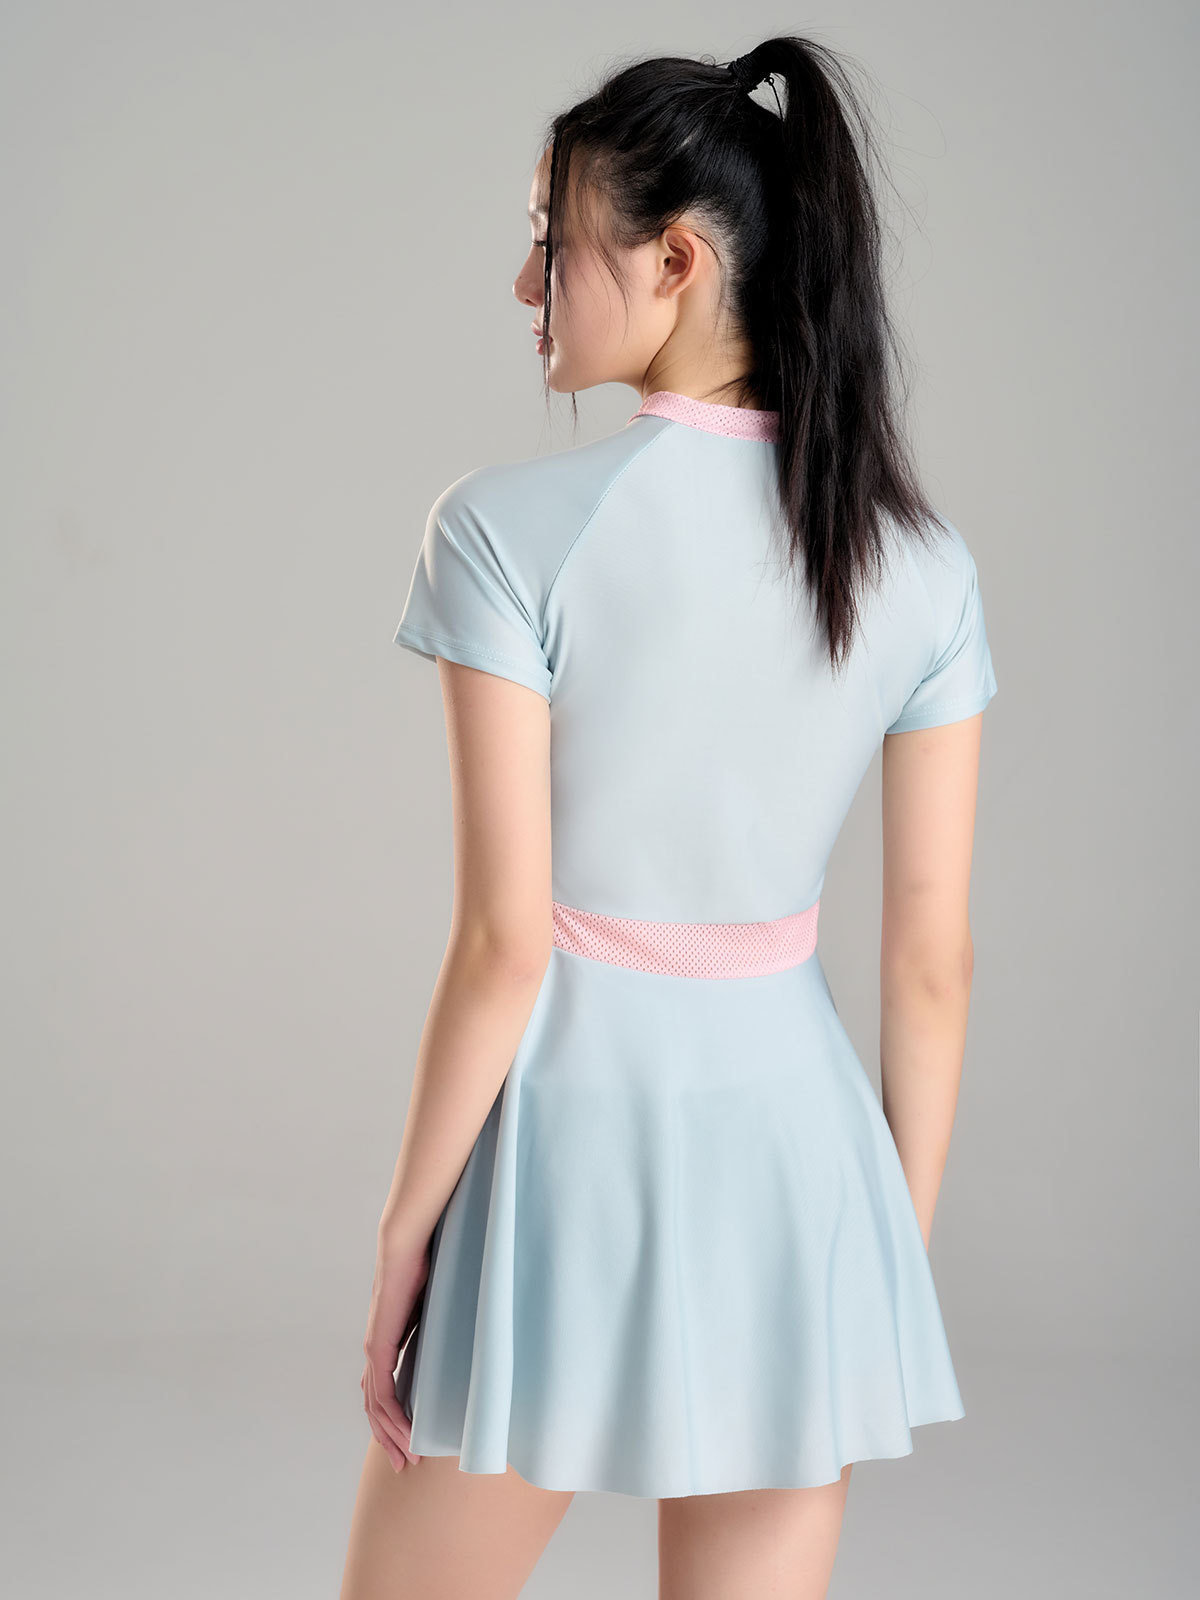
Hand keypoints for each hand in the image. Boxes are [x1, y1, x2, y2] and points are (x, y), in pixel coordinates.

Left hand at [360, 1225, 430, 1471]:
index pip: (383, 1390)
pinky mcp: (379, 1345)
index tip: (410, 1442)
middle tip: (404, 1465)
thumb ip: (439, 1326)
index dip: (393, 1419)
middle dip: (388, 1438)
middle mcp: (376, 1348)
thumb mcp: (436, 1307)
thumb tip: (465, 1334)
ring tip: (408, 1458)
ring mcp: (374, 1348)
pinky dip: (392, 1418)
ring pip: (376, 1406)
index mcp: (387, 1340)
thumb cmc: (428, 1265)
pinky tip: (407, 1434)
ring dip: (390, 1435)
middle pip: (375, 1406)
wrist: (408, 1242)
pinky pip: (382, 1392)